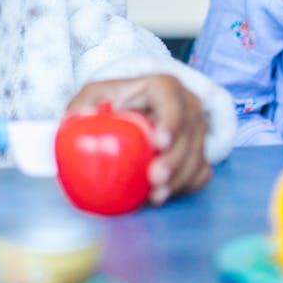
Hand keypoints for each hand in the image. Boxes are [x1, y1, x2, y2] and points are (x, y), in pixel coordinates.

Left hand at [65, 74, 210, 204]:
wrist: (127, 115)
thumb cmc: (110, 102)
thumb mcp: (93, 96)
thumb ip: (83, 104)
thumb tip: (83, 116)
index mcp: (163, 86)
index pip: (172, 99)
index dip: (170, 120)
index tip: (158, 142)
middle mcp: (186, 106)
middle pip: (188, 133)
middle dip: (174, 160)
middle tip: (154, 179)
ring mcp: (196, 131)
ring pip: (196, 156)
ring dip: (178, 179)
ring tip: (156, 196)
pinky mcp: (198, 154)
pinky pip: (199, 173)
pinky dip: (184, 186)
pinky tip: (163, 195)